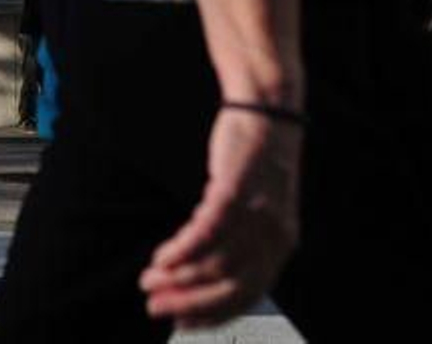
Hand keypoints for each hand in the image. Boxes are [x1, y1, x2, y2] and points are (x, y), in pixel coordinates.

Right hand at [139, 107, 301, 329]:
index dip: (209, 315)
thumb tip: (204, 276)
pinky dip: (183, 249)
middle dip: (188, 303)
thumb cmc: (255, 159)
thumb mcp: (257, 208)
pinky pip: (208, 230)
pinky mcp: (238, 187)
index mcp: (281, 246)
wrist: (267, 107)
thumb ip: (240, 242)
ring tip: (150, 278)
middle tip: (155, 307)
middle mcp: (275, 236)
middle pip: (230, 287)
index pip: (246, 297)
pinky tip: (163, 257)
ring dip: (178, 277)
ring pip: (216, 262)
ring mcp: (258, 212)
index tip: (178, 322)